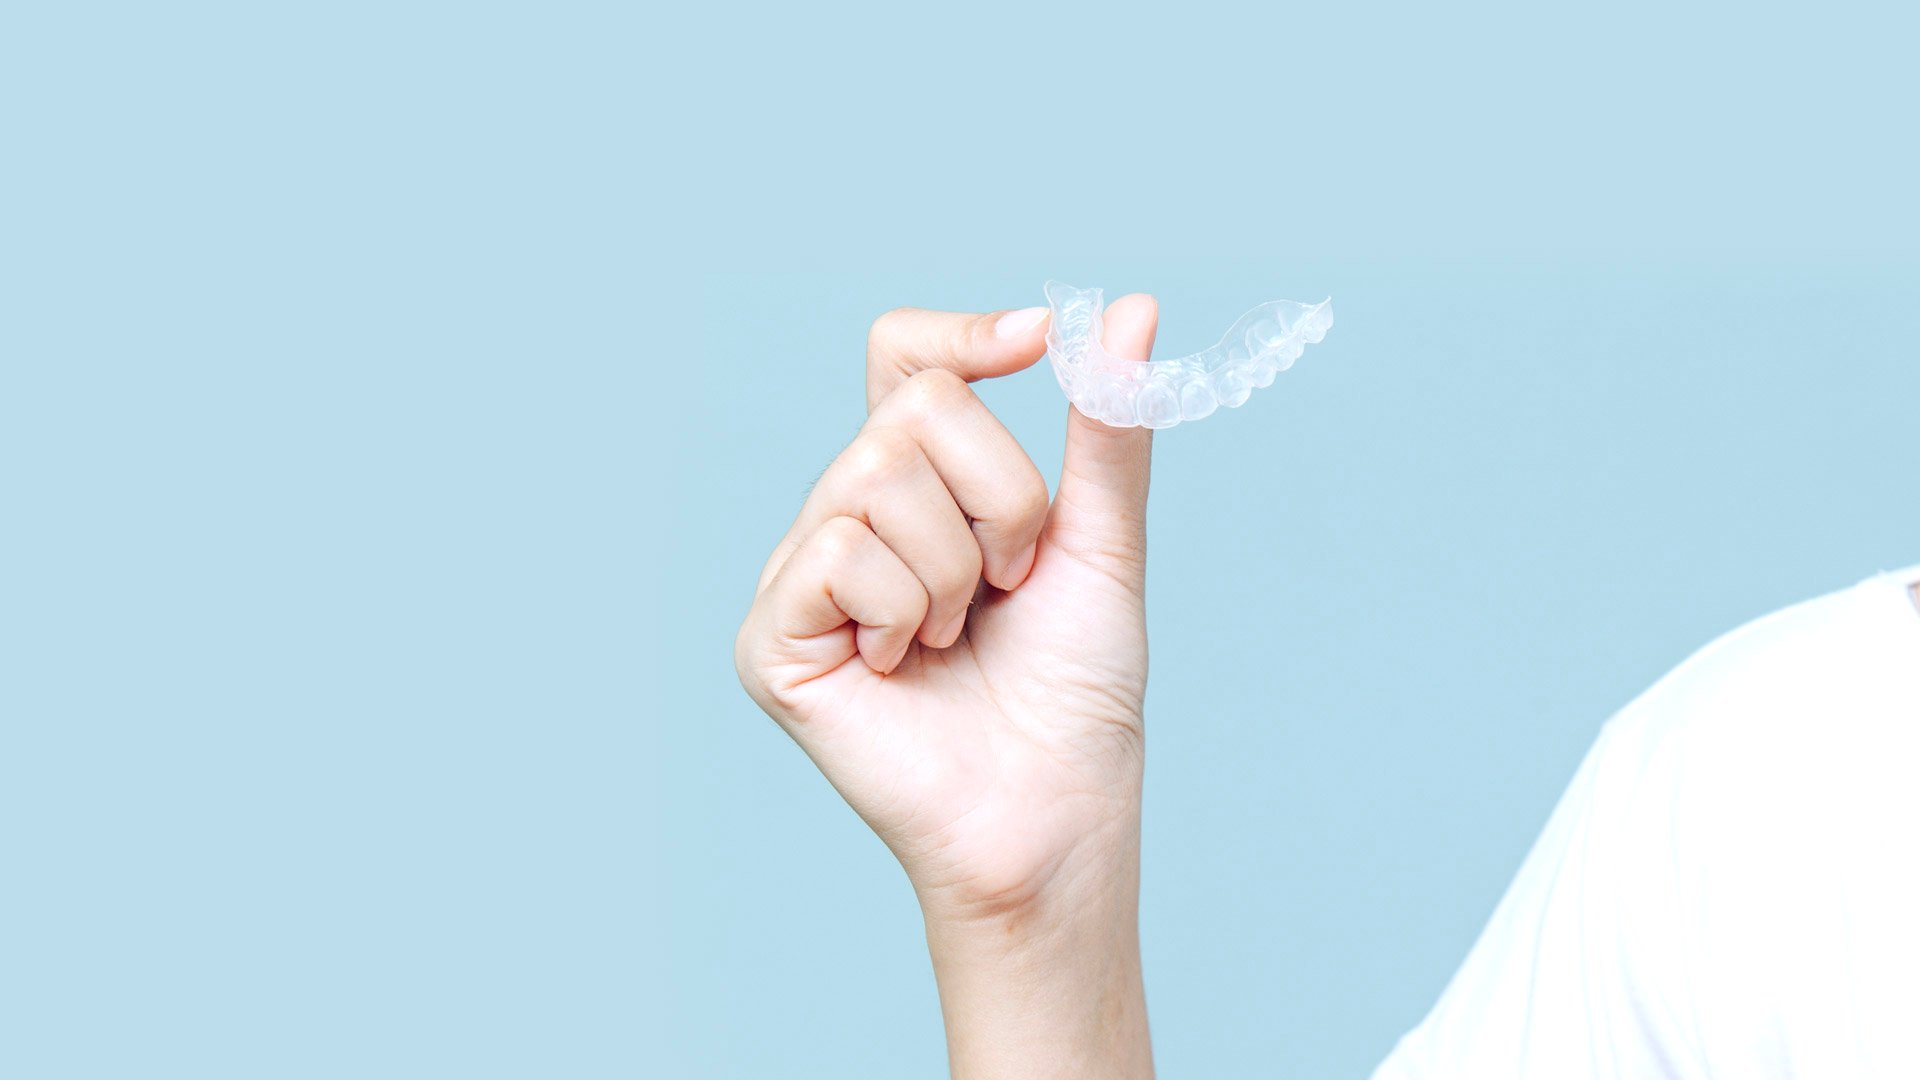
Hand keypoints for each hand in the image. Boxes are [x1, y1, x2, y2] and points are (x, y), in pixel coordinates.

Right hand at [735, 295, 1160, 1075]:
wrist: (1054, 810)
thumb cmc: (1074, 693)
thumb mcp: (1098, 542)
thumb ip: (1103, 430)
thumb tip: (1128, 306)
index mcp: (921, 486)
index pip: (906, 357)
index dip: (964, 335)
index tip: (1039, 339)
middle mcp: (849, 514)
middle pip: (915, 407)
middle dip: (1003, 496)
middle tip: (1010, 585)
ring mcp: (804, 574)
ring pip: (878, 476)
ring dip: (960, 568)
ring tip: (958, 638)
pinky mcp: (773, 637)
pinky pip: (839, 553)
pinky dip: (904, 610)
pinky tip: (904, 669)